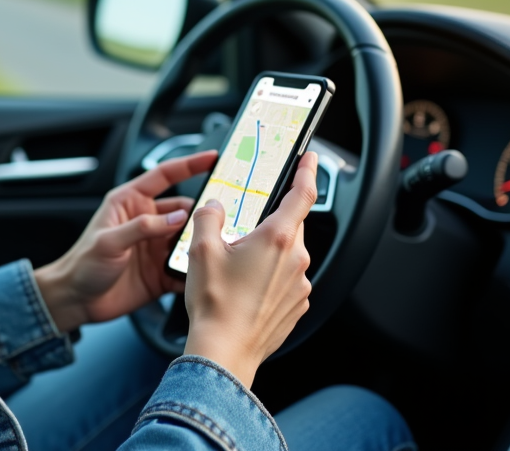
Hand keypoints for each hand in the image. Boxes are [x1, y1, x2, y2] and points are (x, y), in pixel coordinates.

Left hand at [33, 151, 214, 334]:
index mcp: (130, 203)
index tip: (211, 158)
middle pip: (183, 210)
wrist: (76, 301)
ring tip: (213, 248)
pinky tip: (202, 273)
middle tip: (219, 219)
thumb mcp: (109, 241)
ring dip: (200, 242)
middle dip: (202, 213)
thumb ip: (143, 227)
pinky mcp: (161, 271)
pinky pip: (185, 268)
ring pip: (188, 238)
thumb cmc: (82, 264)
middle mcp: (147, 221)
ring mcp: (156, 246)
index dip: (189, 165)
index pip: (164, 176)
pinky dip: (195, 270)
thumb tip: (178, 217)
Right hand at [182, 151, 317, 388]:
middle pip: (290, 225)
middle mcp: (296, 259)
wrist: (224, 352)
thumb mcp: (201, 249)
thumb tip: (214, 207)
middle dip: (269, 222)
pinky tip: (244, 289)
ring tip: (235, 268)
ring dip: (266, 252)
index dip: (307, 171)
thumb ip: (208, 217)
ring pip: (287, 254)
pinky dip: (268, 277)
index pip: (302, 194)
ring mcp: (299, 285)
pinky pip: (285, 279)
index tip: (309, 158)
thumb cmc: (215, 304)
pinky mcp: (296, 305)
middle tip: (243, 230)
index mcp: (277, 238)